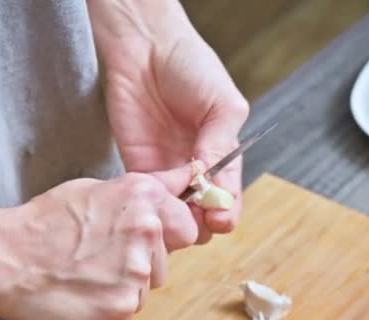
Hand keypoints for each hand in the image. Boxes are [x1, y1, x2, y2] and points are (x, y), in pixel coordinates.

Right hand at [0, 166, 196, 319]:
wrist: (6, 259)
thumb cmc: (45, 224)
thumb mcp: (98, 189)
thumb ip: (148, 189)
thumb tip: (188, 175)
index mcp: (142, 197)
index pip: (186, 224)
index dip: (165, 235)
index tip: (145, 240)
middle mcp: (146, 231)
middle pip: (164, 260)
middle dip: (141, 261)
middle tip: (101, 256)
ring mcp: (135, 271)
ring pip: (147, 286)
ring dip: (125, 285)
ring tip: (89, 273)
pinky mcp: (122, 307)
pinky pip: (129, 309)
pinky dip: (109, 307)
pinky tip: (84, 291)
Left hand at [88, 0, 249, 243]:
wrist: (146, 48)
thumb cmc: (191, 67)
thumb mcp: (222, 104)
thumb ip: (221, 143)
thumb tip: (214, 183)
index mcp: (223, 154)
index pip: (229, 196)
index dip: (227, 212)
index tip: (221, 218)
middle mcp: (196, 167)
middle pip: (203, 213)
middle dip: (202, 222)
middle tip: (196, 216)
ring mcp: (167, 169)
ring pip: (175, 212)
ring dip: (177, 217)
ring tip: (174, 209)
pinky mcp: (139, 166)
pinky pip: (147, 196)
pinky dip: (152, 203)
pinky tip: (154, 197)